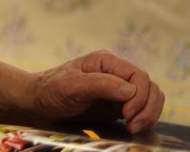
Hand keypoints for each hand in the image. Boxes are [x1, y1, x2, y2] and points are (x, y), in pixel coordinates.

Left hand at [31, 49, 163, 133]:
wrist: (39, 103)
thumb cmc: (51, 90)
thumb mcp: (71, 86)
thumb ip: (100, 85)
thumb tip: (130, 90)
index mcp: (106, 62)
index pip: (138, 76)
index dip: (139, 96)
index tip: (125, 114)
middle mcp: (115, 72)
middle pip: (150, 87)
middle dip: (147, 108)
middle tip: (132, 126)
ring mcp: (118, 88)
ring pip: (151, 98)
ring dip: (149, 114)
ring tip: (133, 128)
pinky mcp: (118, 104)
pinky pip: (142, 109)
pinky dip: (144, 118)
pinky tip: (132, 127)